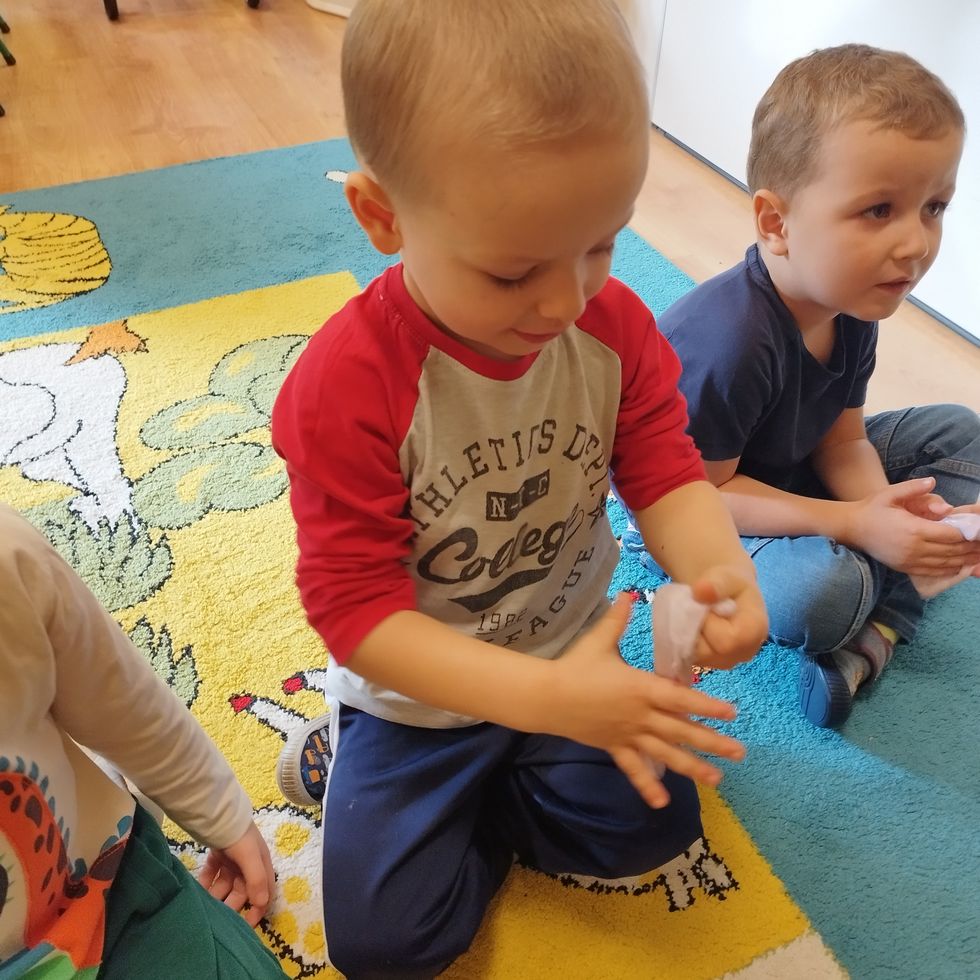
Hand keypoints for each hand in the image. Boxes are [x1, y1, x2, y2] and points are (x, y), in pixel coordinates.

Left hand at [198, 822, 274, 925]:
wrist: (220, 813)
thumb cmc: (240, 836)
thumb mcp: (251, 857)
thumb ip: (257, 880)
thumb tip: (262, 904)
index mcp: (261, 865)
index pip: (264, 893)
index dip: (257, 910)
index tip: (246, 926)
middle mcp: (248, 865)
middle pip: (242, 891)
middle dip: (231, 905)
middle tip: (218, 918)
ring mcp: (232, 861)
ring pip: (225, 885)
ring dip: (217, 896)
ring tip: (205, 906)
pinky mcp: (217, 856)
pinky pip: (212, 875)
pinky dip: (206, 883)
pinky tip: (199, 890)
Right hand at [549, 595, 744, 809]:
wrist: (547, 697)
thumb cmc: (575, 666)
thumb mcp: (598, 640)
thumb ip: (617, 619)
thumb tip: (628, 593)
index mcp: (639, 687)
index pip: (680, 698)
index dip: (706, 705)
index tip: (732, 713)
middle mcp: (639, 714)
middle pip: (681, 730)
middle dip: (712, 742)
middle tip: (739, 752)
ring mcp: (628, 734)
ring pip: (665, 753)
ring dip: (692, 767)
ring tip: (717, 779)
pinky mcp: (614, 747)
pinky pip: (633, 769)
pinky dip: (647, 785)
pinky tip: (662, 802)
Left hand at [688, 565, 767, 669]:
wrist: (726, 592)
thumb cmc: (730, 584)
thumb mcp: (727, 576)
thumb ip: (717, 583)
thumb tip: (701, 592)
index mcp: (755, 632)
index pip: (727, 641)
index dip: (709, 623)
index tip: (706, 605)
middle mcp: (744, 653)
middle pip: (708, 653)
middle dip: (695, 629)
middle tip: (696, 610)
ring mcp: (726, 661)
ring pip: (695, 657)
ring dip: (686, 635)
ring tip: (694, 617)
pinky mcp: (709, 664)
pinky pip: (687, 658)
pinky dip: (681, 641)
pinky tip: (689, 626)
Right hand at [846, 478, 979, 574]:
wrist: (852, 528)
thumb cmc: (873, 508)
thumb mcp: (890, 493)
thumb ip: (913, 488)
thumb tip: (933, 482)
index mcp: (914, 529)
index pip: (950, 534)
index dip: (969, 533)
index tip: (979, 531)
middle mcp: (914, 548)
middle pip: (952, 550)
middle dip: (971, 548)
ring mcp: (910, 560)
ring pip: (946, 563)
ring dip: (965, 560)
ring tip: (978, 556)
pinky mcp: (906, 568)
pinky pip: (934, 571)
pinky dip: (951, 569)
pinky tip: (960, 565)